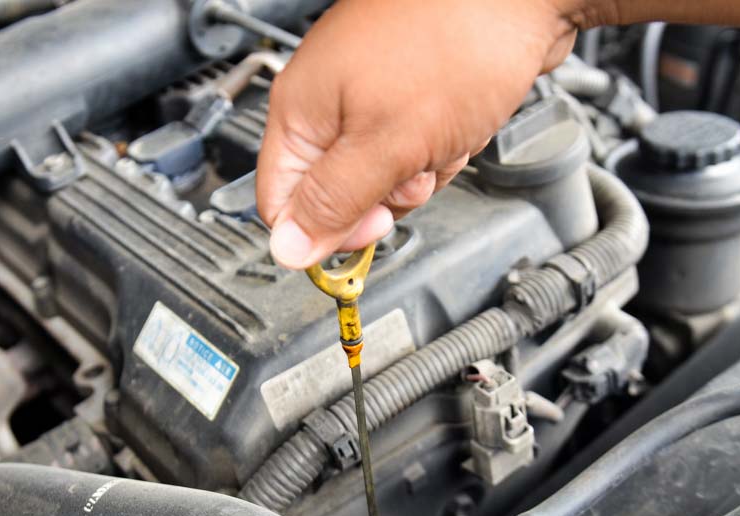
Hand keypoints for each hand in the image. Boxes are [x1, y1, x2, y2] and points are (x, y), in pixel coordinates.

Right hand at [256, 0, 601, 268]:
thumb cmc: (457, 41)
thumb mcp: (388, 142)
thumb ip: (335, 201)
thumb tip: (288, 250)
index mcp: (302, 109)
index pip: (282, 203)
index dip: (321, 231)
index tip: (365, 231)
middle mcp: (329, 103)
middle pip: (337, 195)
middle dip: (383, 196)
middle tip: (410, 169)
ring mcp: (370, 98)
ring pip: (382, 178)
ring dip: (420, 172)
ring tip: (440, 137)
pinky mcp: (409, 98)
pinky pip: (414, 152)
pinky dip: (441, 150)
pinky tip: (457, 125)